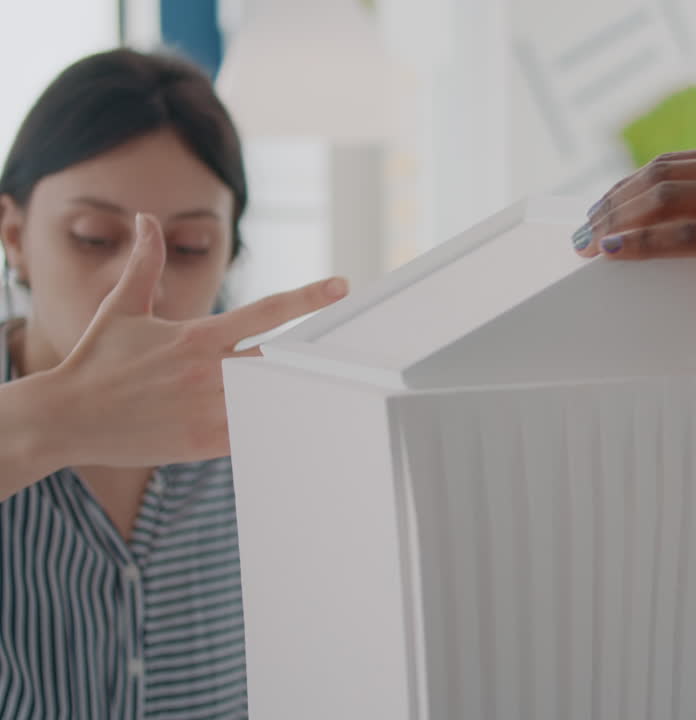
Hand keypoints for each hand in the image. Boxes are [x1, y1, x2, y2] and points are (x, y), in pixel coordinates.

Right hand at [49, 213, 347, 468]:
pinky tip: (308, 429)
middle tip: (354, 347)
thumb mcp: (122, 308)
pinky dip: (278, 430)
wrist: (66, 416)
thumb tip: (148, 219)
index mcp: (198, 336)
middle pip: (281, 358)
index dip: (307, 297)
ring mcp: (209, 410)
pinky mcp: (203, 443)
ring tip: (343, 387)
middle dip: (314, 353)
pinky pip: (254, 436)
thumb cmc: (97, 360)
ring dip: (302, 392)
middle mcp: (210, 372)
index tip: (341, 286)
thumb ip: (145, 264)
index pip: (265, 311)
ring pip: (272, 399)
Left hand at [576, 143, 695, 327]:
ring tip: (588, 244)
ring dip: (617, 222)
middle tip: (581, 231)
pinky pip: (683, 236)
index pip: (670, 163)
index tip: (599, 211)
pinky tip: (614, 252)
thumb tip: (683, 233)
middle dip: (612, 203)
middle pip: (658, 176)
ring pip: (664, 200)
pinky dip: (641, 243)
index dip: (626, 187)